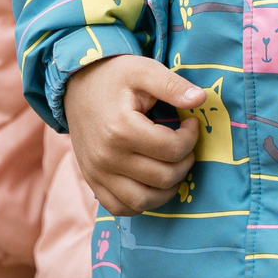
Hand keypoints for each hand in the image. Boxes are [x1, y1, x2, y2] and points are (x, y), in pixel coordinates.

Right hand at [63, 54, 201, 215]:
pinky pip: (120, 207)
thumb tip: (201, 99)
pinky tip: (152, 183)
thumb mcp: (143, 70)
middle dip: (185, 162)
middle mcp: (107, 157)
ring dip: (167, 189)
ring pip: (144, 200)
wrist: (77, 85)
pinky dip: (141, 203)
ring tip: (173, 166)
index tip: (191, 124)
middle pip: (163, 177)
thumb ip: (172, 85)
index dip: (191, 138)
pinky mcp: (92, 181)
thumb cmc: (114, 76)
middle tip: (184, 145)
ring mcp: (97, 173)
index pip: (172, 149)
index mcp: (121, 128)